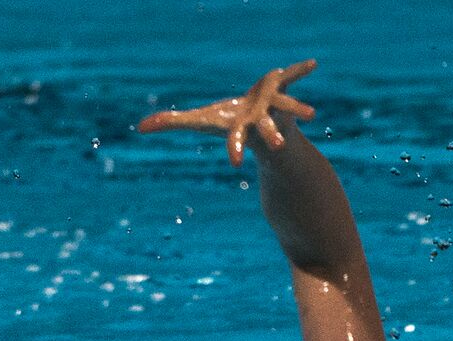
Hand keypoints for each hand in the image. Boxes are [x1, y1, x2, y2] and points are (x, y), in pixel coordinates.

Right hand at [137, 60, 316, 166]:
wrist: (265, 125)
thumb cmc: (232, 123)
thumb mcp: (201, 122)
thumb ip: (173, 123)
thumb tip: (139, 128)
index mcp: (242, 129)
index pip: (235, 140)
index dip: (234, 149)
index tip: (235, 164)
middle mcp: (260, 120)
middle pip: (265, 128)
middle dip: (270, 135)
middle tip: (278, 147)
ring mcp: (274, 105)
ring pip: (286, 108)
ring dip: (298, 109)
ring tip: (312, 115)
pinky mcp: (282, 88)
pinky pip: (292, 78)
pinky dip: (300, 71)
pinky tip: (313, 64)